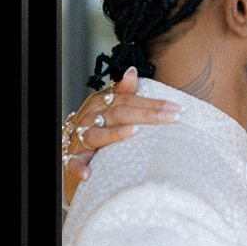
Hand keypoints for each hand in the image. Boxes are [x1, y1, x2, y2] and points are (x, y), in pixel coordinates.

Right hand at [62, 67, 183, 205]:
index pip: (129, 99)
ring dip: (114, 134)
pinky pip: (73, 162)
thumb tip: (133, 71)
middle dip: (147, 115)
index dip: (153, 103)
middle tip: (171, 118)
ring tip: (133, 132)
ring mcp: (79, 138)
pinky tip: (88, 174)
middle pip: (119, 113)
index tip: (177, 108)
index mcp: (100, 103)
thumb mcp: (106, 106)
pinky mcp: (71, 157)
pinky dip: (79, 167)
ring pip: (96, 135)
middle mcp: (90, 118)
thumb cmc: (94, 124)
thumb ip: (121, 92)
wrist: (69, 145)